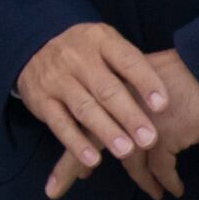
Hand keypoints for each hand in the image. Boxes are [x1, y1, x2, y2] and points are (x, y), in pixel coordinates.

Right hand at [16, 21, 167, 192]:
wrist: (34, 45)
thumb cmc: (85, 52)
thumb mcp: (106, 44)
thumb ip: (130, 66)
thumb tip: (164, 101)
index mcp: (100, 40)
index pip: (127, 60)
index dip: (145, 82)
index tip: (162, 105)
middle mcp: (76, 57)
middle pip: (106, 89)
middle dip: (129, 115)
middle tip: (149, 139)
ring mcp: (56, 79)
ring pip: (84, 108)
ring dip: (106, 131)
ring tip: (126, 151)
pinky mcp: (40, 100)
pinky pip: (59, 124)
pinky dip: (75, 143)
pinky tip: (92, 159)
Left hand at [45, 49, 198, 199]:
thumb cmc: (190, 75)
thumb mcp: (151, 81)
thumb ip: (132, 98)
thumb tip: (124, 123)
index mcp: (112, 89)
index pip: (83, 117)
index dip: (72, 142)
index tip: (64, 163)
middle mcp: (120, 106)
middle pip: (89, 141)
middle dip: (71, 168)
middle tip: (54, 192)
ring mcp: (139, 123)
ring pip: (130, 161)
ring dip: (142, 180)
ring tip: (153, 193)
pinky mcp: (164, 137)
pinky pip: (161, 169)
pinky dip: (167, 182)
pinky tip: (173, 190)